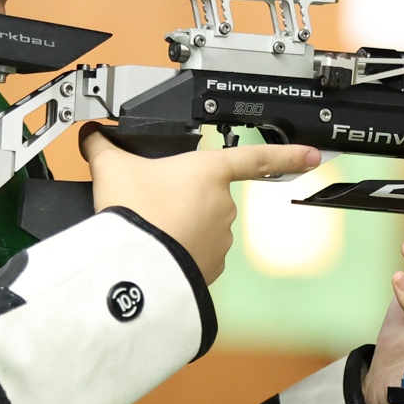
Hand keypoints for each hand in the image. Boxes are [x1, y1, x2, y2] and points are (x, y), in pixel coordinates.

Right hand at [81, 126, 318, 283]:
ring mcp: (220, 238)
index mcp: (210, 172)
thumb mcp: (112, 167)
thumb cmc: (133, 212)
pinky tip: (157, 248)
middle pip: (208, 194)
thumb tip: (91, 137)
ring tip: (150, 227)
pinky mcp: (211, 266)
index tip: (312, 156)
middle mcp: (223, 205)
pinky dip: (180, 251)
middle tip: (151, 202)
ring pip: (202, 226)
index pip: (256, 157)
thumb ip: (103, 147)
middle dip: (183, 198)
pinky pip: (198, 253)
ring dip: (182, 226)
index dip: (287, 154)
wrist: (134, 265)